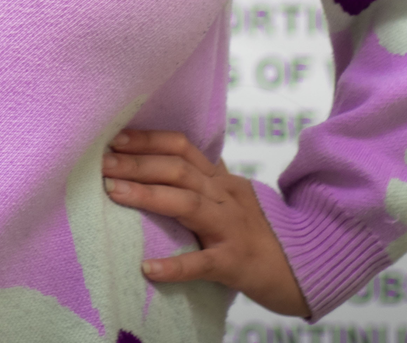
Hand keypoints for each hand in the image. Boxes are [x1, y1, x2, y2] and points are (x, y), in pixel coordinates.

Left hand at [100, 129, 309, 318]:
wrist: (304, 267)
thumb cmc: (262, 233)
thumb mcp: (235, 197)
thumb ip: (207, 178)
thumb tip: (171, 158)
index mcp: (222, 181)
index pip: (182, 149)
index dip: (148, 140)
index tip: (115, 138)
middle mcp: (226, 198)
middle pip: (178, 170)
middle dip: (137, 164)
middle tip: (102, 163)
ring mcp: (232, 229)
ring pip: (188, 204)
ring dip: (148, 195)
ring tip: (113, 193)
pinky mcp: (235, 263)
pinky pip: (203, 263)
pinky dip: (175, 266)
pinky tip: (149, 268)